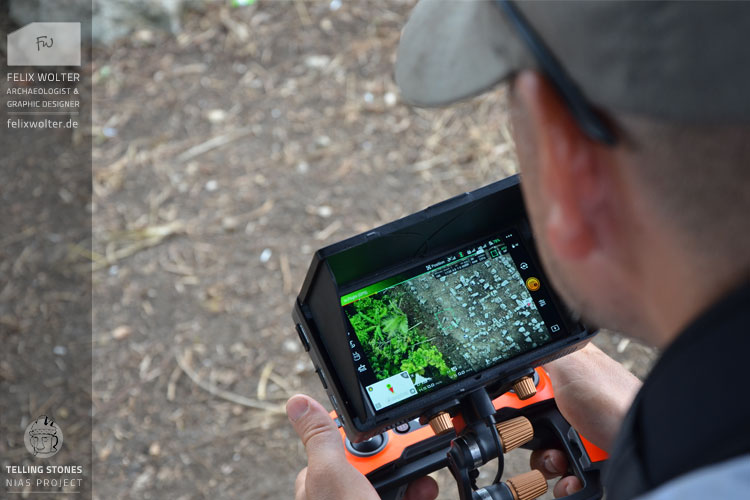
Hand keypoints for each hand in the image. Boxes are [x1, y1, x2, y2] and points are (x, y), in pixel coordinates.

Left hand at [287, 394, 438, 499]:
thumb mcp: (332, 477)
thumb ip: (321, 440)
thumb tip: (298, 402)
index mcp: (318, 486)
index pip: (339, 448)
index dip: (364, 438)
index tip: (384, 428)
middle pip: (372, 465)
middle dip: (396, 458)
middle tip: (411, 452)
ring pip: (393, 484)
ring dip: (414, 477)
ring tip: (424, 478)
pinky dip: (419, 495)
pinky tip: (426, 493)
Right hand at [529, 343, 640, 496]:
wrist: (645, 443)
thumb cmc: (616, 399)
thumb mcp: (571, 363)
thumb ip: (544, 352)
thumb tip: (523, 343)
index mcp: (565, 374)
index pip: (528, 383)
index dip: (517, 396)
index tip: (509, 406)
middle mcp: (571, 403)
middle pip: (532, 421)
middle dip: (530, 434)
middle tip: (538, 436)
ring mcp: (581, 432)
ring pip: (545, 451)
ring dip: (546, 461)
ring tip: (559, 460)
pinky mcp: (591, 458)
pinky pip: (565, 474)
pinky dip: (564, 480)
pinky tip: (571, 477)